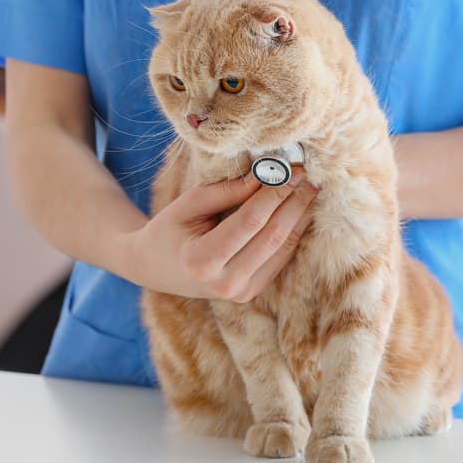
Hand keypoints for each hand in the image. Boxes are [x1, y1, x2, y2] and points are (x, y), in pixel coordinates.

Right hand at [124, 172, 316, 301]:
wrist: (154, 267)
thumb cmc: (168, 230)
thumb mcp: (188, 205)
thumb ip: (227, 191)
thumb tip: (268, 174)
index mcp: (202, 261)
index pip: (250, 221)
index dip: (274, 193)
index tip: (290, 169)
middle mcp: (224, 283)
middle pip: (272, 236)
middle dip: (293, 202)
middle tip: (308, 176)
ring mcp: (240, 293)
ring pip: (283, 249)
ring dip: (299, 217)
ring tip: (309, 190)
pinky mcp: (251, 292)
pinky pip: (280, 259)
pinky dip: (293, 233)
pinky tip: (300, 211)